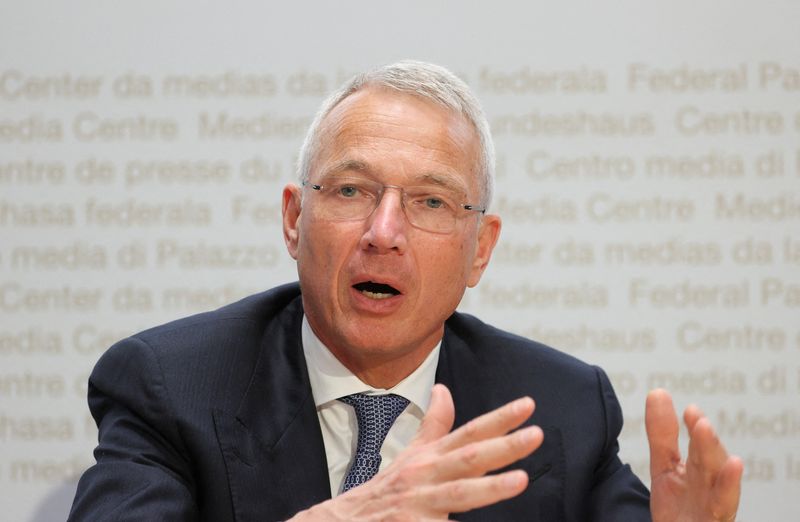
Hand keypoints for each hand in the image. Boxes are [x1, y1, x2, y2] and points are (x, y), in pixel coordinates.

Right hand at [292, 384, 541, 520]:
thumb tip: (444, 389)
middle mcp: (426, 475)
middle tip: (536, 434)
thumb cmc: (387, 490)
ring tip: (521, 480)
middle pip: (468, 457)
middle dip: (503, 446)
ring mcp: (419, 503)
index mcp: (430, 456)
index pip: (469, 431)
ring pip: (458, 493)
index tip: (528, 406)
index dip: (499, 419)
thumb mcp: (411, 454)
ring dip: (489, 486)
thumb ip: (433, 425)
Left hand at [646, 389, 742, 521]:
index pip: (696, 449)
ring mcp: (713, 506)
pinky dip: (728, 488)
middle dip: (706, 443)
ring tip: (707, 433)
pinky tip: (734, 466)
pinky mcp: (714, 521)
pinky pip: (722, 508)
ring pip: (717, 483)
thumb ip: (662, 434)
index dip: (695, 430)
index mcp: (698, 471)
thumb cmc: (678, 507)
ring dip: (714, 459)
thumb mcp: (664, 467)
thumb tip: (657, 392)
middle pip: (708, 464)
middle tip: (700, 421)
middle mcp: (710, 487)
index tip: (691, 411)